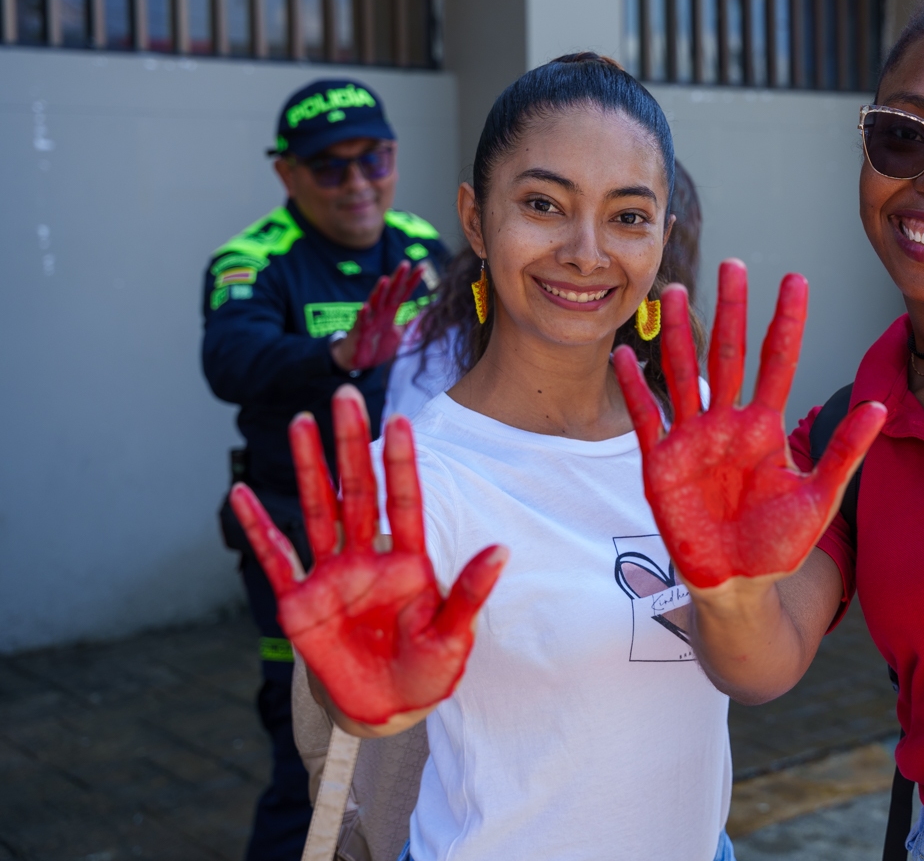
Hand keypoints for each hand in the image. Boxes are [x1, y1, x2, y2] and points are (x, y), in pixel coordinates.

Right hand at [229, 385, 506, 725]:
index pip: (404, 501)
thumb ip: (469, 593)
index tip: (400, 419)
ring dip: (309, 468)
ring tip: (302, 422)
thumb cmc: (427, 670)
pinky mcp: (299, 603)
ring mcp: (331, 576)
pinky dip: (258, 528)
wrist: (387, 708)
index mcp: (408, 562)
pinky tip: (240, 494)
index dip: (401, 462)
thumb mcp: (453, 636)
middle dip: (351, 444)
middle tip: (345, 396)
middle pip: (358, 491)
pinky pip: (276, 558)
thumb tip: (502, 549)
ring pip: (317, 510)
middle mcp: (367, 558)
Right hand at [331, 261, 424, 370]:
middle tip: (405, 263)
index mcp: (391, 312)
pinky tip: (365, 306)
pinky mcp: (359, 331)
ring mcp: (369, 319)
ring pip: (375, 302)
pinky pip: (361, 321)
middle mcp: (381, 311)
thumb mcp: (398, 334)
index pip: (403, 293)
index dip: (412, 280)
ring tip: (385, 280)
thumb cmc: (377, 345)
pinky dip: (362, 314)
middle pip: (391, 292)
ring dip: (380, 291)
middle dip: (397, 278)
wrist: (358, 362)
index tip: (423, 267)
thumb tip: (424, 313)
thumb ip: (409, 323)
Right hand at [612, 260, 885, 590]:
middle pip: (730, 354)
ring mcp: (693, 439)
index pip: (779, 361)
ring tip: (675, 292)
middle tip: (732, 264)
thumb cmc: (779, 545)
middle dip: (731, 309)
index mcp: (766, 427)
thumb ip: (843, 452)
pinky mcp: (662, 464)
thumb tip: (880, 407)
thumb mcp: (819, 498)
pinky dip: (636, 389)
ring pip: (684, 373)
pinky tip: (626, 357)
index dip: (786, 321)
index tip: (795, 280)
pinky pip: (647, 418)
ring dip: (680, 334)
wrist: (739, 587)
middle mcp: (729, 423)